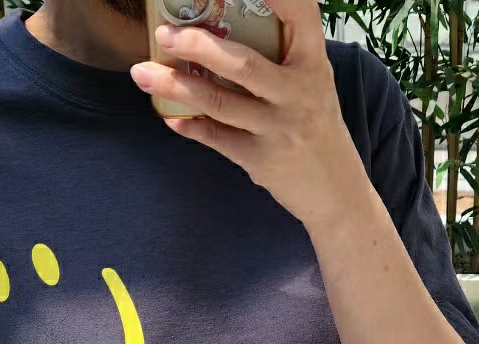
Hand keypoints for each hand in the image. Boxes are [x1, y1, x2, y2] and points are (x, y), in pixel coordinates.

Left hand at [129, 0, 364, 232]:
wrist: (335, 191)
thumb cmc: (315, 125)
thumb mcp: (312, 81)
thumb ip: (281, 55)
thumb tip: (220, 27)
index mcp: (313, 62)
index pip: (299, 13)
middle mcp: (298, 92)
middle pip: (244, 64)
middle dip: (199, 46)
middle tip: (164, 34)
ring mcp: (278, 129)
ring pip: (220, 104)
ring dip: (177, 86)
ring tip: (142, 73)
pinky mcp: (261, 160)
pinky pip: (217, 139)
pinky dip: (190, 127)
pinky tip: (167, 115)